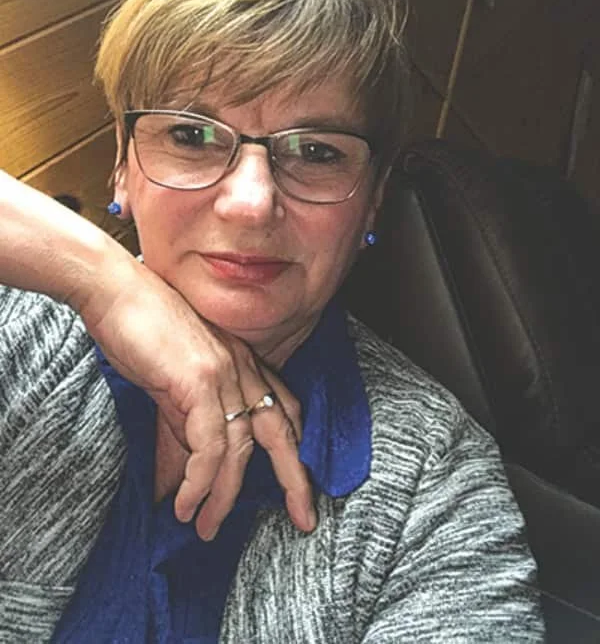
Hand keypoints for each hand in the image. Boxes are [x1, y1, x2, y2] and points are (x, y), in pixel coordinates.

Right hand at [77, 257, 315, 539]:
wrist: (114, 290)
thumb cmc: (139, 332)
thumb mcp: (173, 382)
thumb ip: (186, 424)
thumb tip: (188, 472)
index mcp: (242, 362)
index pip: (283, 408)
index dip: (294, 446)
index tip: (297, 482)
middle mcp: (242, 367)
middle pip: (282, 431)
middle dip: (296, 478)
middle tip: (304, 519)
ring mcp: (224, 372)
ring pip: (240, 449)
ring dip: (223, 496)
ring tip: (205, 527)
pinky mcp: (199, 381)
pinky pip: (209, 445)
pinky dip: (200, 481)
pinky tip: (186, 503)